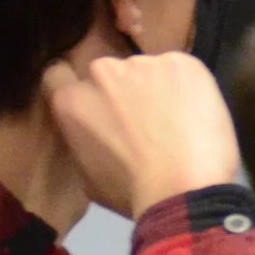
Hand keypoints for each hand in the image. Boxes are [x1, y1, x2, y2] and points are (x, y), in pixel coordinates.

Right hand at [41, 52, 241, 216]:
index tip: (98, 106)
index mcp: (73, 101)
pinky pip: (181, 71)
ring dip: (157, 89)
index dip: (79, 90)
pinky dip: (188, 88)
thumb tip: (94, 133)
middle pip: (109, 73)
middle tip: (145, 122)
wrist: (182, 188)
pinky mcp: (181, 62)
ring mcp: (143, 63)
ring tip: (177, 123)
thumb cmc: (133, 192)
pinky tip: (196, 114)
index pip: (59, 76)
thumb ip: (84, 140)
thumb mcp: (88, 176)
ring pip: (148, 70)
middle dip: (123, 92)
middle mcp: (102, 72)